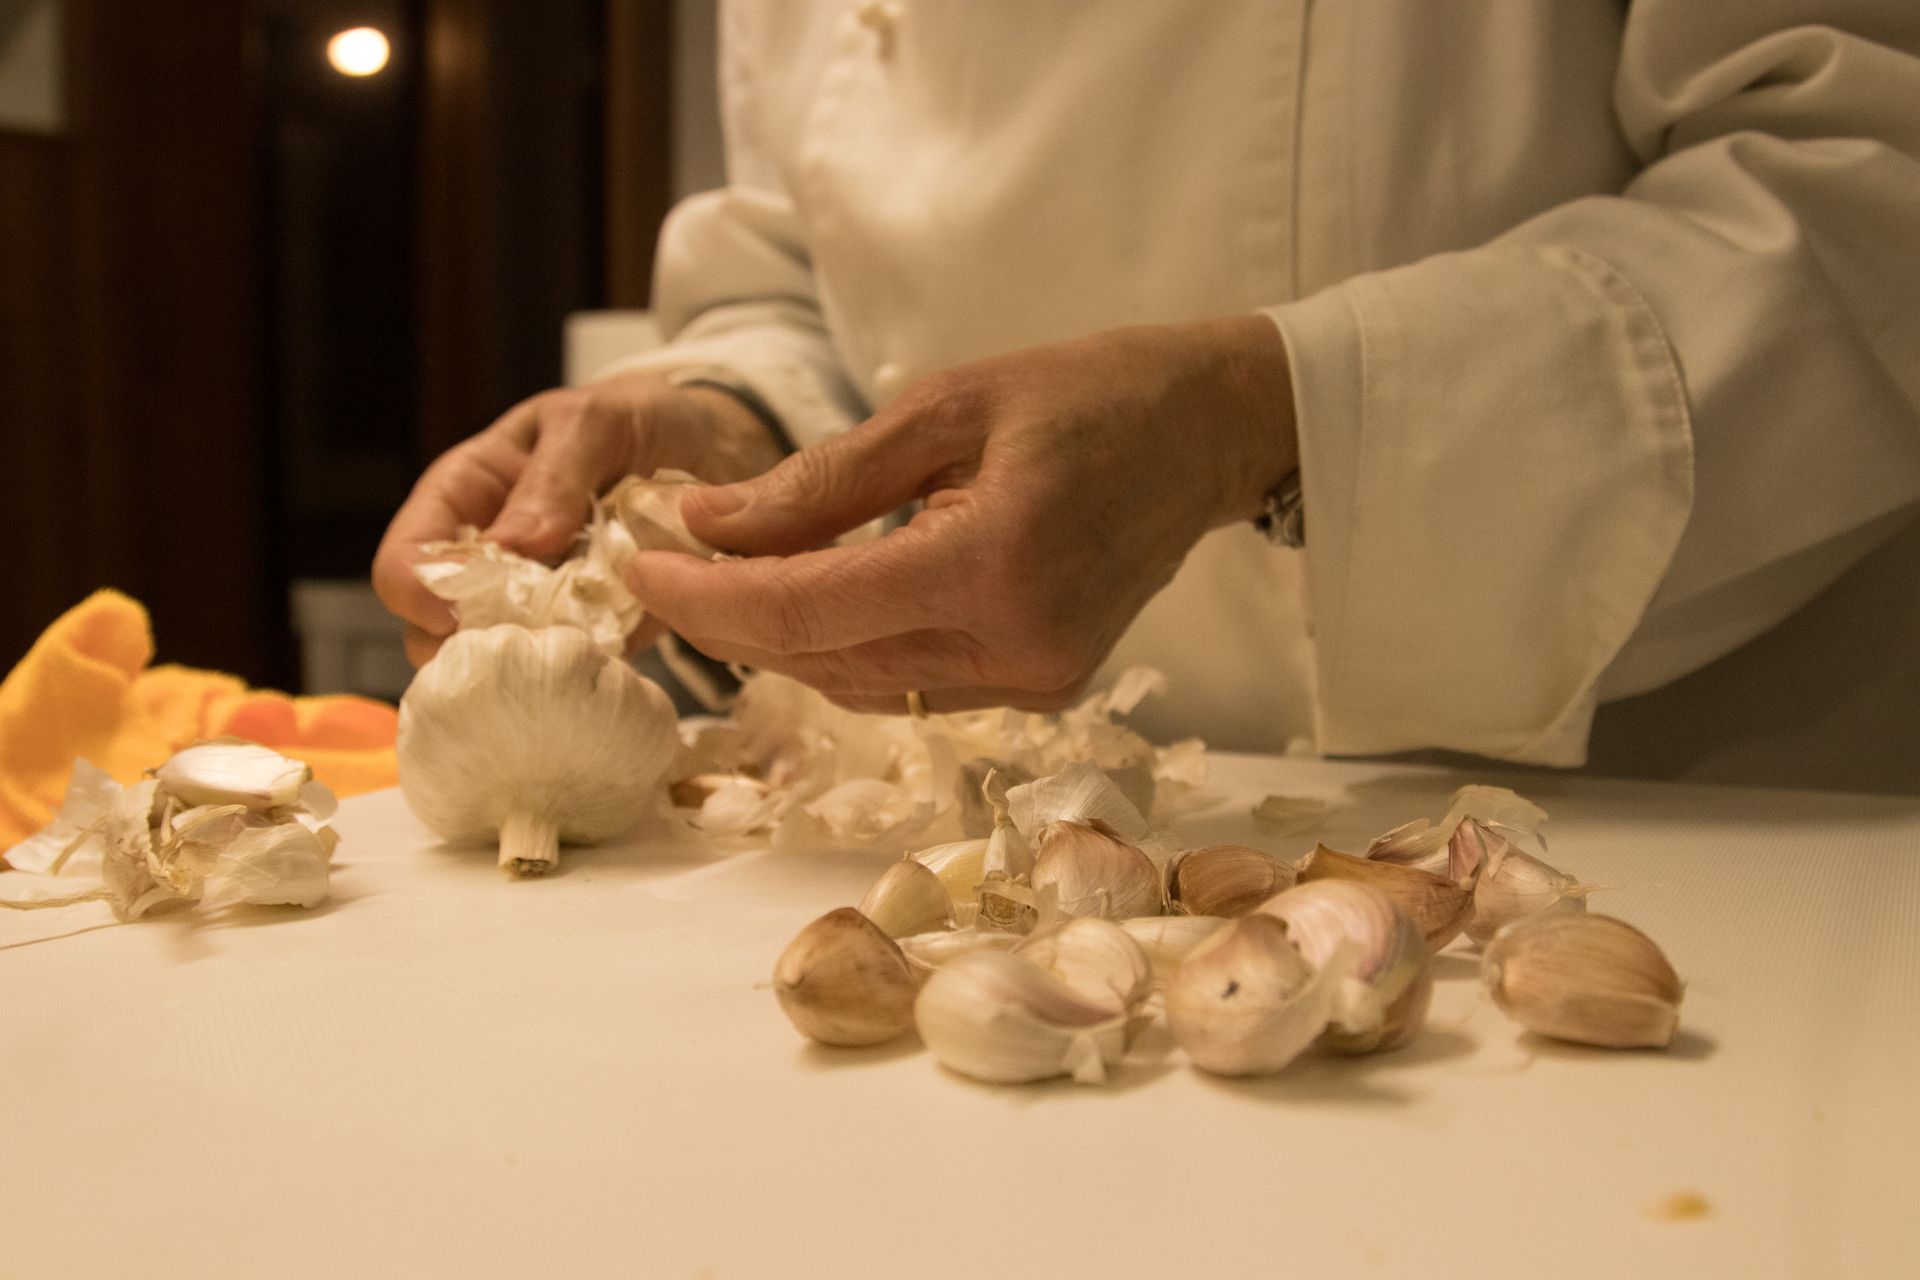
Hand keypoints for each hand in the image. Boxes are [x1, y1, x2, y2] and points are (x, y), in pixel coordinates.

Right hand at [372, 370, 783, 664]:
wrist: (713, 447)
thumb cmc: (637, 420)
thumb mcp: (595, 422)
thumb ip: (553, 475)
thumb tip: (510, 545)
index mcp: (470, 497)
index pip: (407, 559)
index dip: (419, 591)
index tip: (460, 609)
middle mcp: (493, 561)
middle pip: (438, 632)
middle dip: (473, 645)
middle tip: (532, 636)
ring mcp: (541, 605)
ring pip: (503, 664)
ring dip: (535, 666)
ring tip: (585, 642)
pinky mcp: (595, 635)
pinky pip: (574, 674)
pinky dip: (590, 676)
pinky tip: (618, 659)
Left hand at [625, 316, 1295, 713]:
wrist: (1208, 433)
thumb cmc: (1087, 391)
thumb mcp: (945, 403)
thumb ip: (821, 479)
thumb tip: (706, 524)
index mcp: (992, 563)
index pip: (806, 612)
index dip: (704, 599)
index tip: (636, 562)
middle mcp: (1016, 646)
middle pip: (822, 661)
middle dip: (727, 620)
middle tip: (663, 561)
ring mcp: (1034, 681)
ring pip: (860, 683)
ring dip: (782, 640)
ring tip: (724, 576)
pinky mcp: (1042, 687)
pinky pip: (909, 682)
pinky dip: (846, 646)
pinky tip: (813, 596)